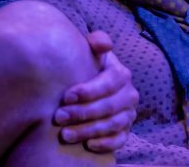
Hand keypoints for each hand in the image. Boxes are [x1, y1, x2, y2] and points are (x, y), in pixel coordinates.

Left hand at [54, 31, 137, 152]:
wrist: (92, 82)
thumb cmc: (88, 65)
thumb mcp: (91, 51)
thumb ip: (96, 42)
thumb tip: (103, 44)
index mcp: (121, 74)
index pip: (109, 83)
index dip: (89, 91)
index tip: (66, 96)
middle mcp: (129, 95)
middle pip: (109, 107)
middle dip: (83, 113)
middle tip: (59, 117)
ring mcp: (129, 114)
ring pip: (112, 125)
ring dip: (88, 131)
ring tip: (65, 134)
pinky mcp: (126, 131)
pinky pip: (119, 140)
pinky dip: (105, 144)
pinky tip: (87, 145)